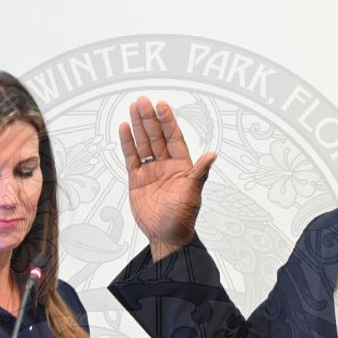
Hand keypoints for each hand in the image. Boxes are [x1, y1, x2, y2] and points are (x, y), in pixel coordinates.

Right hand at [118, 97, 217, 261]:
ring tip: (133, 107)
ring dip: (138, 126)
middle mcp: (166, 165)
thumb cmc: (182, 218)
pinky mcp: (137, 179)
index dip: (168, 121)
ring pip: (143, 143)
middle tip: (143, 101)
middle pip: (156, 136)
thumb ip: (200, 172)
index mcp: (182, 166)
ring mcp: (151, 171)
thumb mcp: (193, 193)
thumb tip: (213, 154)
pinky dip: (127, 143)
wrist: (166, 236)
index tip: (162, 105)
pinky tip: (124, 128)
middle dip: (149, 119)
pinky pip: (131, 158)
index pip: (174, 137)